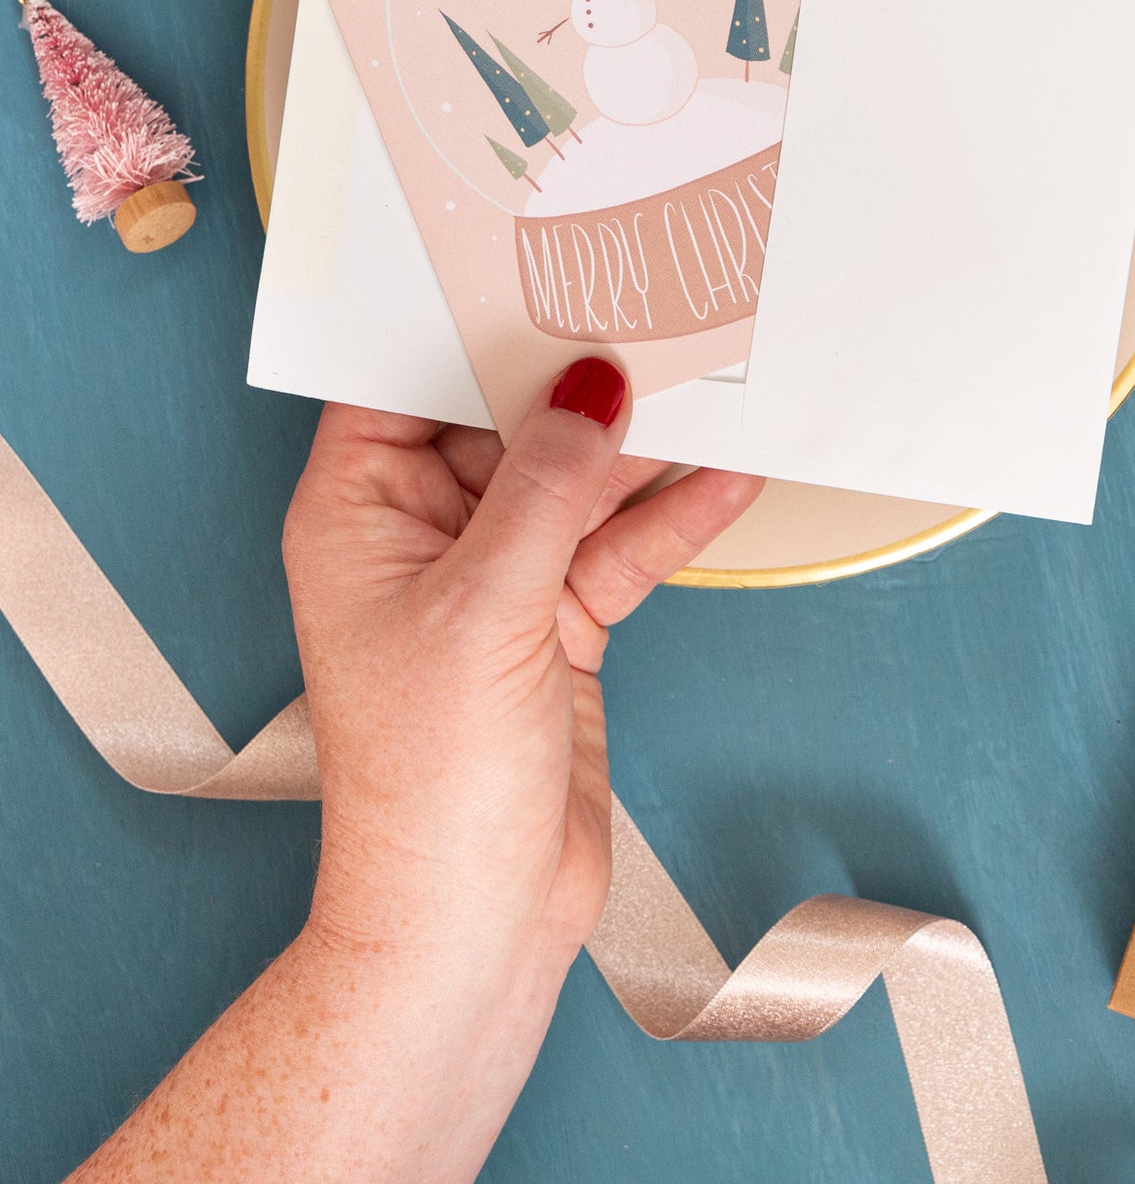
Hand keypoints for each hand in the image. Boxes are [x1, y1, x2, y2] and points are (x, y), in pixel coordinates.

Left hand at [282, 363, 761, 971]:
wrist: (474, 920)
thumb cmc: (428, 788)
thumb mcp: (486, 610)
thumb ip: (547, 489)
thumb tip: (589, 389)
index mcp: (358, 514)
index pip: (401, 382)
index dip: (461, 320)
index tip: (534, 263)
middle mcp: (423, 534)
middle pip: (505, 422)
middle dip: (578, 377)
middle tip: (650, 310)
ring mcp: (496, 578)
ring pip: (576, 481)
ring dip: (642, 446)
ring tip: (712, 381)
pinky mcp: (558, 620)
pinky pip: (620, 545)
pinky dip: (673, 515)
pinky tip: (727, 478)